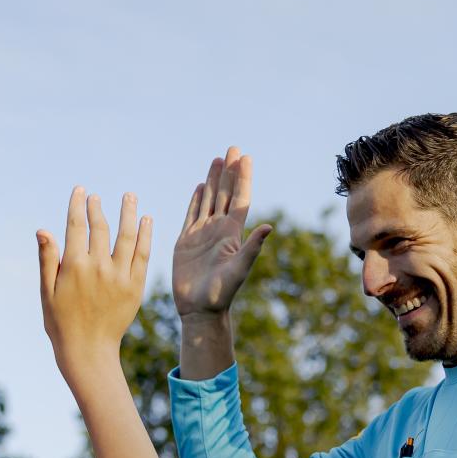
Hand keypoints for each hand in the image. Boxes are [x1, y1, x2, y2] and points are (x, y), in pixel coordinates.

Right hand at [37, 187, 152, 369]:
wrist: (89, 351)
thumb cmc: (62, 323)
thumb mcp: (47, 292)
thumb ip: (48, 259)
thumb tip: (43, 230)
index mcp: (74, 266)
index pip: (76, 226)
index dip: (78, 206)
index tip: (80, 191)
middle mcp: (98, 267)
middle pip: (101, 228)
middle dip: (97, 208)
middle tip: (96, 197)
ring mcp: (120, 276)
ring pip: (127, 236)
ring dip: (128, 213)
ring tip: (129, 196)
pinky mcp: (135, 286)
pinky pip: (143, 254)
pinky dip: (146, 235)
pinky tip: (146, 220)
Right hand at [172, 147, 271, 318]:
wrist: (200, 309)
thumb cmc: (222, 293)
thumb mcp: (239, 269)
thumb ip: (252, 247)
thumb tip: (270, 227)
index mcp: (232, 233)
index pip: (239, 198)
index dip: (243, 178)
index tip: (245, 157)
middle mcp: (219, 230)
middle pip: (224, 193)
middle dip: (229, 171)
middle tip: (232, 148)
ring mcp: (202, 234)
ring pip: (209, 200)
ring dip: (213, 180)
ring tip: (217, 159)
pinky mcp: (186, 241)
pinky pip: (191, 214)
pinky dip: (196, 200)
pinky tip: (199, 187)